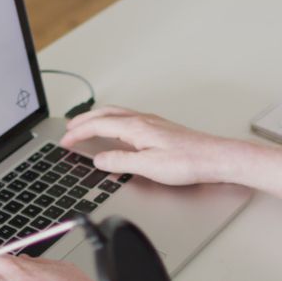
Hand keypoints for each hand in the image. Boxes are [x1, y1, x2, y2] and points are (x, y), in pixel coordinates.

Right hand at [60, 106, 242, 184]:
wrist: (216, 158)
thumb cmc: (188, 162)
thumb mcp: (148, 166)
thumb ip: (120, 161)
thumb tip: (100, 160)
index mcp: (136, 127)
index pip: (98, 125)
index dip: (79, 133)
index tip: (65, 141)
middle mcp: (143, 120)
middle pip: (105, 114)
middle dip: (83, 121)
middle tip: (68, 129)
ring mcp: (152, 123)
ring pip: (117, 114)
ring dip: (97, 118)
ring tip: (85, 126)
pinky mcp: (160, 129)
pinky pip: (128, 119)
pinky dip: (112, 121)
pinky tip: (116, 130)